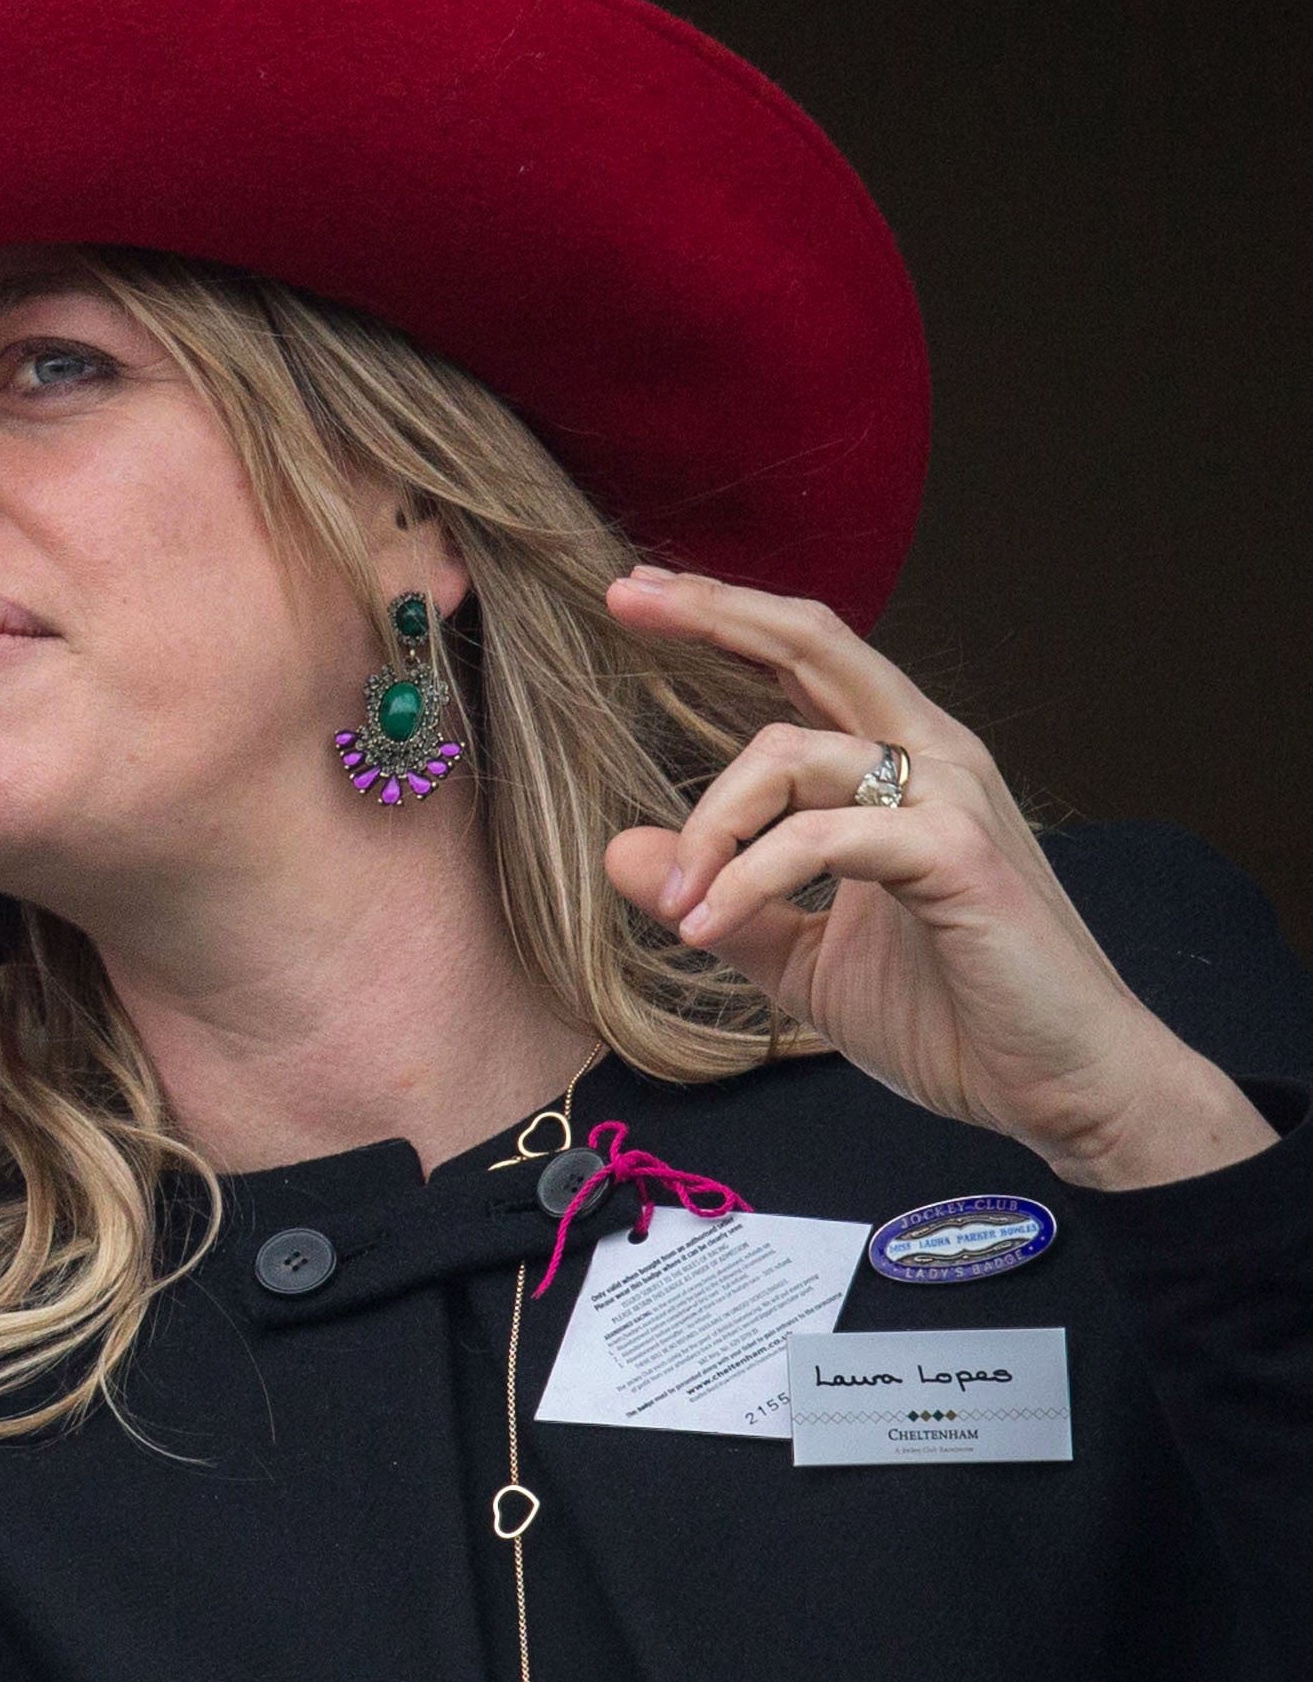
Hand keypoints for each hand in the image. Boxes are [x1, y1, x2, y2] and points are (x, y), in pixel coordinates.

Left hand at [604, 568, 1269, 1191]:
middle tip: (621, 598)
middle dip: (715, 613)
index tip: (633, 594)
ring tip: (678, 910)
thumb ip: (725, 900)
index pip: (808, 659)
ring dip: (709, 830)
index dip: (725, 616)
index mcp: (899, 767)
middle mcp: (932, 759)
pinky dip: (748, 879)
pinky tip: (706, 925)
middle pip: (815, 646)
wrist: (1060, 1086)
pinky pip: (822, 838)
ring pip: (792, 754)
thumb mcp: (802, 957)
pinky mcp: (958, 855)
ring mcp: (952, 800)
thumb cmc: (950, 1016)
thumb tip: (620, 851)